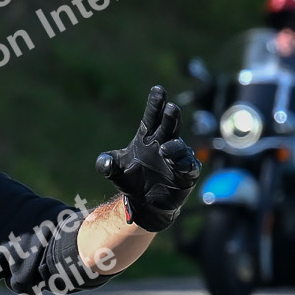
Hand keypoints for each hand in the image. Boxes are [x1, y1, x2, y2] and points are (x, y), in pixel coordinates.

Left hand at [96, 84, 200, 231]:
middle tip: (171, 108)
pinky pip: (189, 167)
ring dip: (174, 147)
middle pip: (169, 126)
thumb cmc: (131, 180)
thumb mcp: (114, 171)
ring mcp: (177, 158)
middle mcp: (164, 143)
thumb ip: (106, 164)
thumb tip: (105, 162)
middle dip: (170, 117)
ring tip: (164, 150)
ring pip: (179, 147)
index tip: (158, 90)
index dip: (155, 104)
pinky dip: (185, 165)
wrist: (143, 203)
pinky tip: (179, 165)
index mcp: (148, 137)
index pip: (152, 117)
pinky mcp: (186, 174)